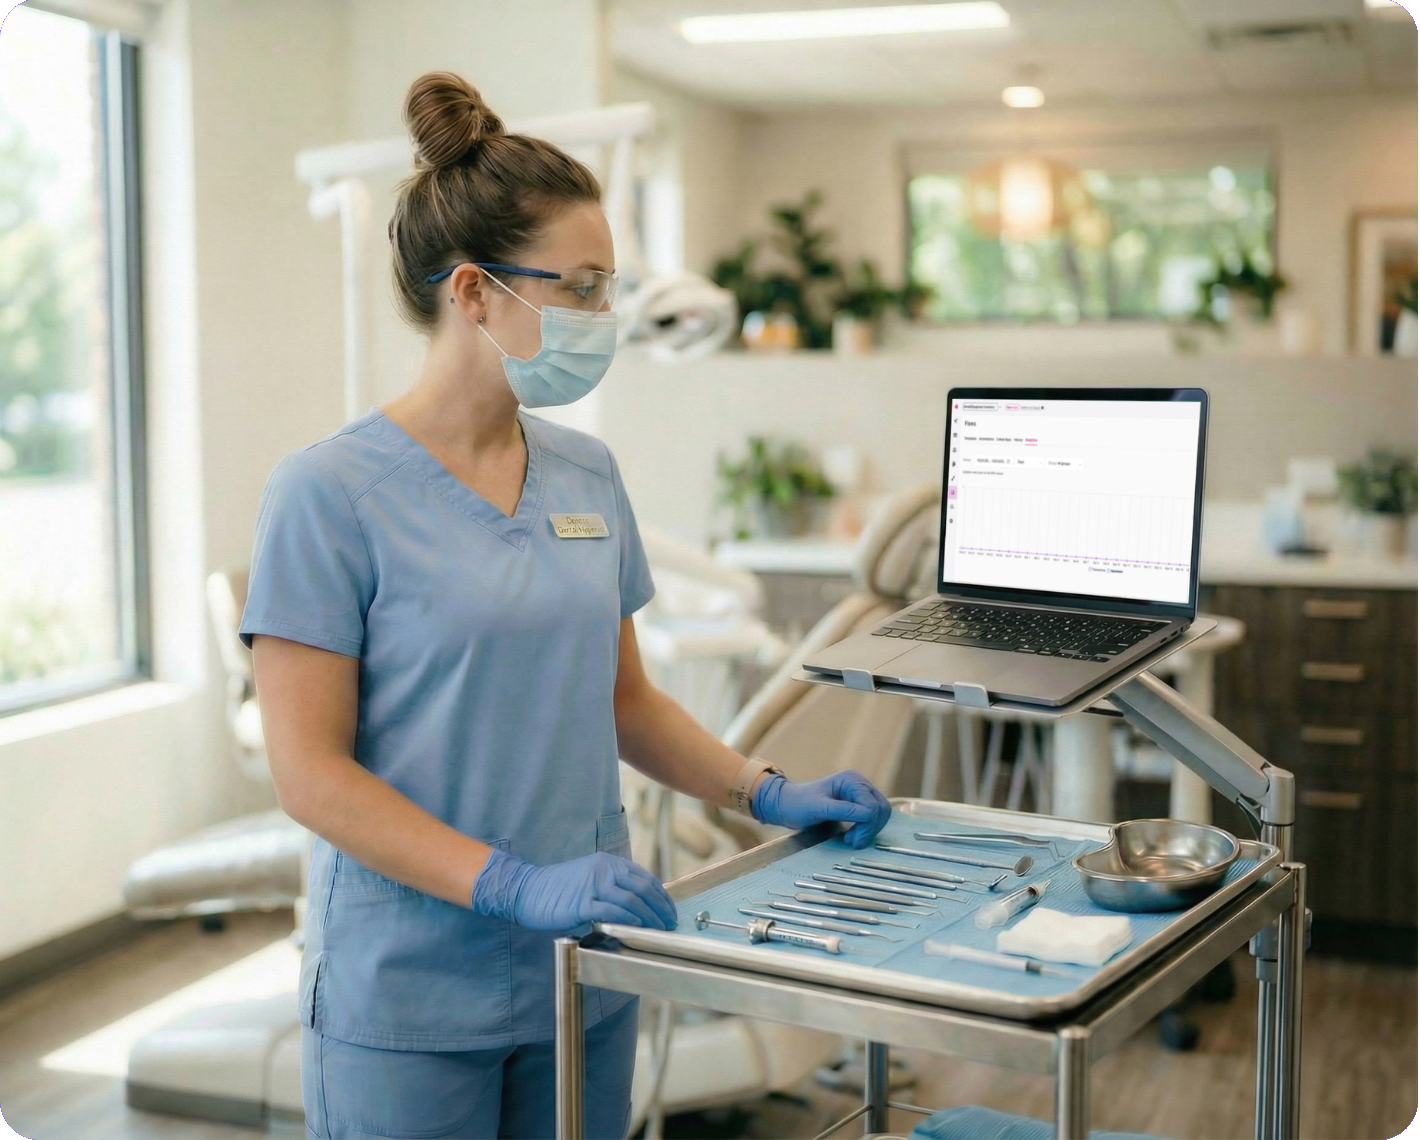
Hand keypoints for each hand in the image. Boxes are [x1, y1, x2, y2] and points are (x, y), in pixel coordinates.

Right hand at [471, 848, 676, 930]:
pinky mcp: (582, 902)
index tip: (670, 912)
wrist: (528, 890)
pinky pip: (612, 910)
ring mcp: (593, 884)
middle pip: (643, 889)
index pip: (646, 878)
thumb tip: (640, 905)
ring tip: (658, 930)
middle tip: (669, 924)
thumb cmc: (559, 889)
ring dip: (650, 917)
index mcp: (609, 862)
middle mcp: (604, 869)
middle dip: (661, 909)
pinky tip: (636, 928)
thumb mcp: (591, 878)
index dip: (662, 897)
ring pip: (632, 900)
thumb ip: (613, 886)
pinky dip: (628, 919)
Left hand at [751, 770, 891, 847]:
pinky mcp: (858, 804)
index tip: (851, 840)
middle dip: (870, 828)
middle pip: (881, 809)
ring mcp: (860, 793)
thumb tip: (868, 814)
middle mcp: (859, 783)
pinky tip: (852, 836)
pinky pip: (873, 818)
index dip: (867, 825)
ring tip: (851, 839)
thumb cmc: (799, 805)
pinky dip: (867, 829)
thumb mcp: (819, 808)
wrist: (787, 805)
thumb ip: (843, 810)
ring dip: (869, 830)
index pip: (873, 805)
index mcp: (851, 779)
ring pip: (880, 814)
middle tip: (852, 842)